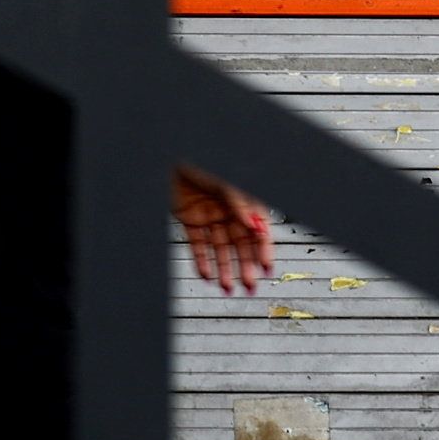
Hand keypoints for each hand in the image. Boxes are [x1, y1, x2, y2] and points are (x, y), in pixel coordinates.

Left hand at [173, 167, 272, 293]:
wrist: (171, 152)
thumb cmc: (203, 158)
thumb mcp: (227, 180)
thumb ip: (240, 203)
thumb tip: (253, 224)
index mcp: (244, 199)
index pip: (258, 229)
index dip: (263, 249)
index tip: (267, 267)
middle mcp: (228, 209)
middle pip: (240, 243)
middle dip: (245, 265)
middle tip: (250, 285)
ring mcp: (210, 215)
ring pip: (220, 248)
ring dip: (224, 268)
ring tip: (228, 287)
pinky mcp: (190, 219)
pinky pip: (198, 244)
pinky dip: (202, 261)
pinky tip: (208, 275)